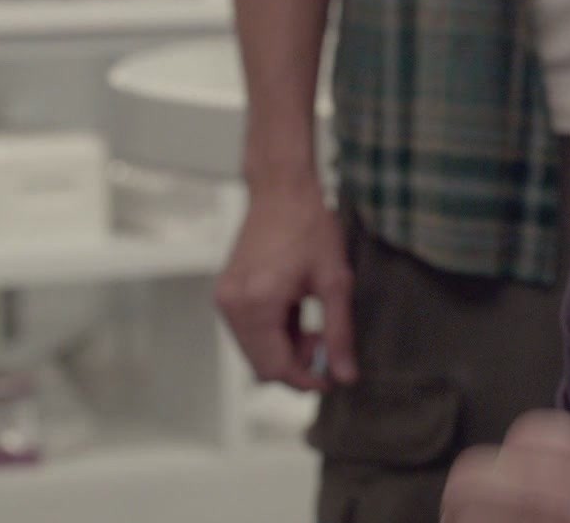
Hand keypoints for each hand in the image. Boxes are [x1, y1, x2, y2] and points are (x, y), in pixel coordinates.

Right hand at [214, 169, 356, 390]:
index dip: (306, 380)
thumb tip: (344, 375)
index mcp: (256, 304)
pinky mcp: (226, 292)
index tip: (333, 376)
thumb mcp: (335, 281)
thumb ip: (339, 333)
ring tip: (315, 323)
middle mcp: (231, 305)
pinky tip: (298, 311)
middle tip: (328, 343)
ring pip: (255, 350)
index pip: (275, 369)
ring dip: (286, 348)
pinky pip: (249, 330)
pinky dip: (275, 332)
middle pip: (261, 365)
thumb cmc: (310, 226)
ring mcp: (225, 299)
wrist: (282, 189)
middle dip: (297, 364)